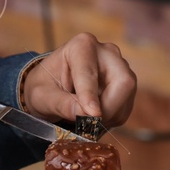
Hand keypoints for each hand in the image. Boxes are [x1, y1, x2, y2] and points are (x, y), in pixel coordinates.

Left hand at [19, 33, 136, 126]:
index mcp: (82, 45)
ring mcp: (119, 65)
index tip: (92, 115)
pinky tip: (94, 116)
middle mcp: (106, 51)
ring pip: (126, 95)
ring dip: (110, 115)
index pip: (90, 73)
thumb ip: (61, 104)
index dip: (91, 95)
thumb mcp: (42, 96)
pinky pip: (126, 105)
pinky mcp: (125, 82)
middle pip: (122, 81)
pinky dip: (112, 117)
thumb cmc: (44, 86)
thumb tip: (84, 115)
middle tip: (88, 124)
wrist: (52, 86)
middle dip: (108, 108)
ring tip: (87, 120)